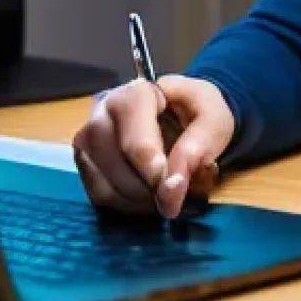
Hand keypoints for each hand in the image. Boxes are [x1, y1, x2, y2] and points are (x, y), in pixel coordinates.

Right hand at [72, 75, 234, 218]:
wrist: (180, 114)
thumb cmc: (195, 111)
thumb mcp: (215, 118)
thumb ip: (200, 143)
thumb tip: (174, 180)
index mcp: (134, 95)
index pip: (135, 142)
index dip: (155, 169)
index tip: (174, 183)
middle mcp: (102, 114)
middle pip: (118, 165)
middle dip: (150, 188)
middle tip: (178, 193)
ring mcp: (87, 140)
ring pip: (107, 186)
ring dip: (142, 200)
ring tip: (167, 193)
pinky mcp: (86, 165)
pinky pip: (102, 197)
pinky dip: (129, 206)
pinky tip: (150, 196)